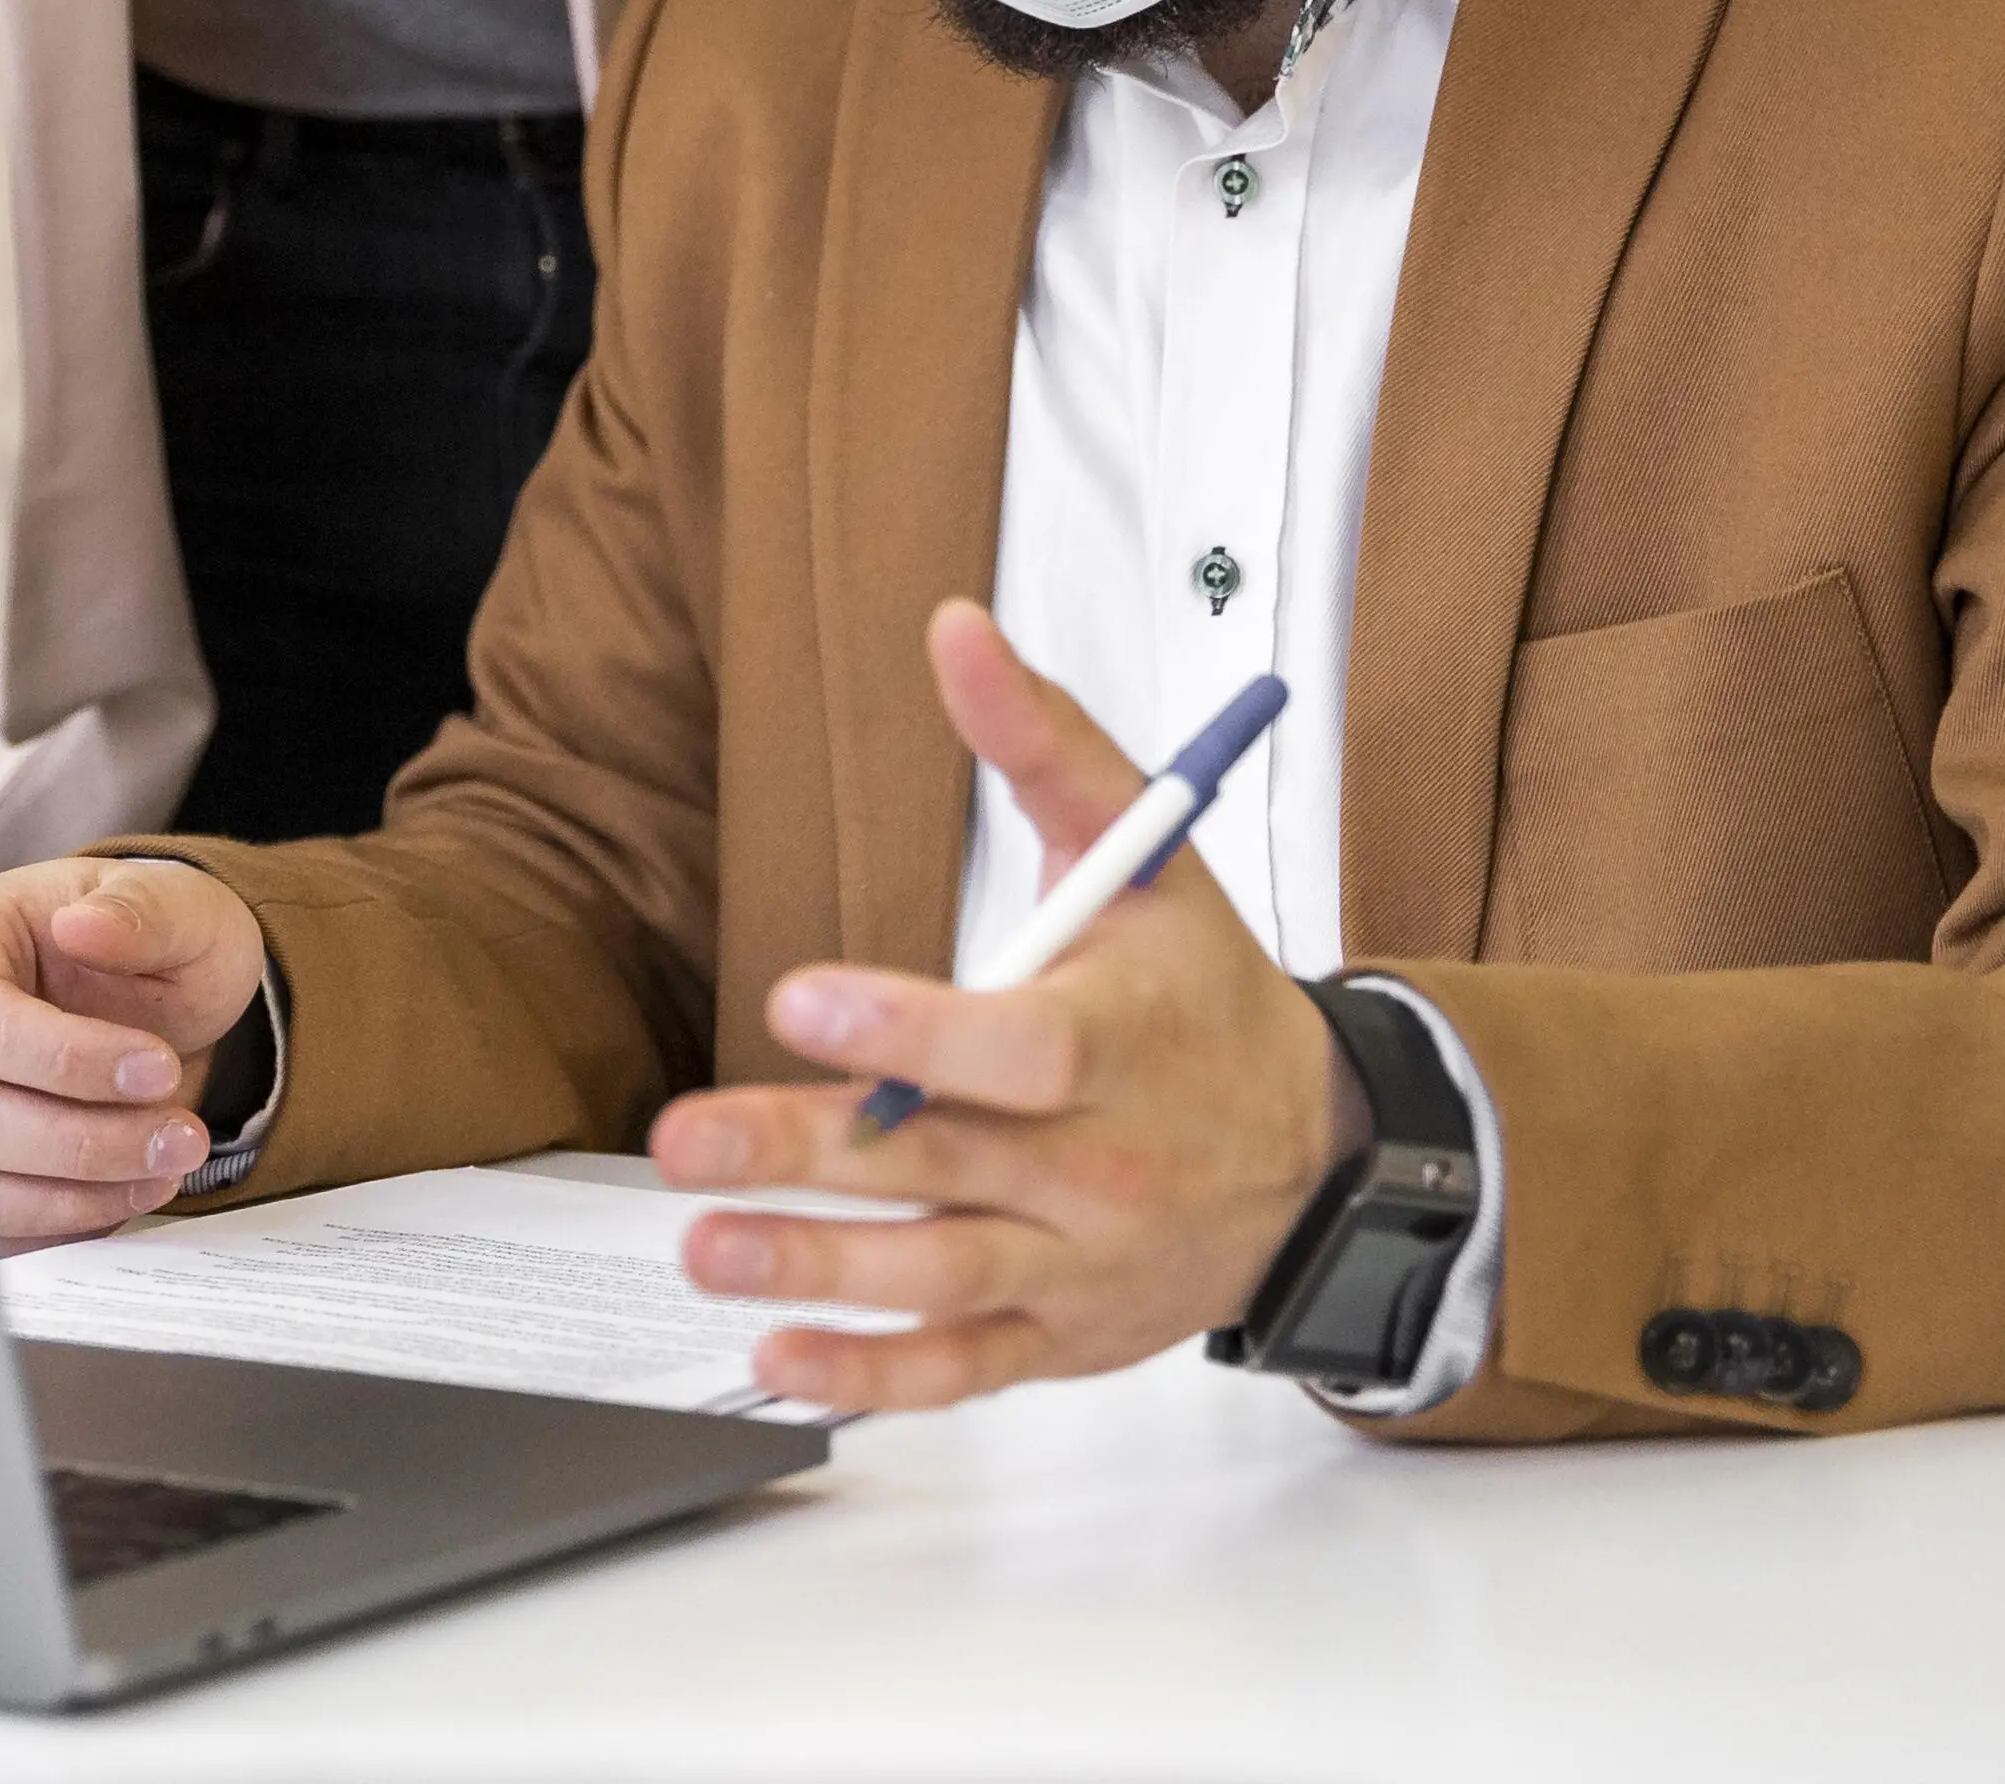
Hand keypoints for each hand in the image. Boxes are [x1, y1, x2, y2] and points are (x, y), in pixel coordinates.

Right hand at [0, 854, 269, 1250]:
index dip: (61, 1057)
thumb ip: (141, 911)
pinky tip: (129, 1191)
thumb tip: (84, 925)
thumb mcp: (174, 906)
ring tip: (168, 1165)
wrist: (154, 1001)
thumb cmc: (153, 943)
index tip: (157, 1070)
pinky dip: (64, 1220)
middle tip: (181, 1139)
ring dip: (78, 1192)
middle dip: (83, 1140)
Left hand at [646, 600, 1373, 1410]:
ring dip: (816, 1268)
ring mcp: (1077, 1260)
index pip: (1013, 1046)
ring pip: (938, 1275)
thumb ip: (1041, 742)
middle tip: (687, 1144)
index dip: (910, 1029)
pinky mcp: (1058, 1330)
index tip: (804, 1003)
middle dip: (807, 1154)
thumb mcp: (1149, 853)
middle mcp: (1098, 1162)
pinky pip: (961, 1366)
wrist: (1317, 1154)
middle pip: (941, 1164)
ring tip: (705, 1248)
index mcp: (1119, 1041)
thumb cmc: (1204, 995)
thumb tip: (954, 630)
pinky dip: (871, 1375)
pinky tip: (775, 1356)